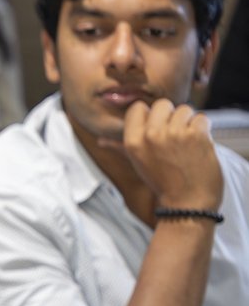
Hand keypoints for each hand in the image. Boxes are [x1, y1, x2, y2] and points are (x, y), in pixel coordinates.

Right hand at [117, 98, 223, 213]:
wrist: (187, 202)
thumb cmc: (163, 183)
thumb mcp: (137, 163)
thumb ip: (120, 147)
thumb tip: (101, 140)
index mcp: (133, 141)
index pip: (138, 107)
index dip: (150, 115)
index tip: (156, 128)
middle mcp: (151, 135)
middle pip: (163, 104)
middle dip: (171, 116)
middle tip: (174, 136)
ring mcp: (174, 134)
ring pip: (185, 110)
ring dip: (189, 123)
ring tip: (187, 142)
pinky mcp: (196, 135)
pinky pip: (201, 118)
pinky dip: (204, 130)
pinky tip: (199, 145)